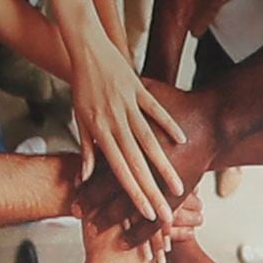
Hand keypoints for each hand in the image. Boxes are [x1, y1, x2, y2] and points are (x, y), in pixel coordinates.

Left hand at [61, 26, 193, 225]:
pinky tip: (183, 141)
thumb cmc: (84, 86)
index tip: (145, 214)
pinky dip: (169, 124)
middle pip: (136, 163)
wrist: (87, 47)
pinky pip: (156, 110)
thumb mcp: (80, 118)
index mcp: (100, 131)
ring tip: (179, 188)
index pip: (118, 170)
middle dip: (151, 191)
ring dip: (164, 166)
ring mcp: (128, 105)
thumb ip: (87, 149)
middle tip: (165, 215)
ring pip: (149, 141)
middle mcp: (115, 121)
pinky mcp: (140, 89)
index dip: (131, 193)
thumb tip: (85, 179)